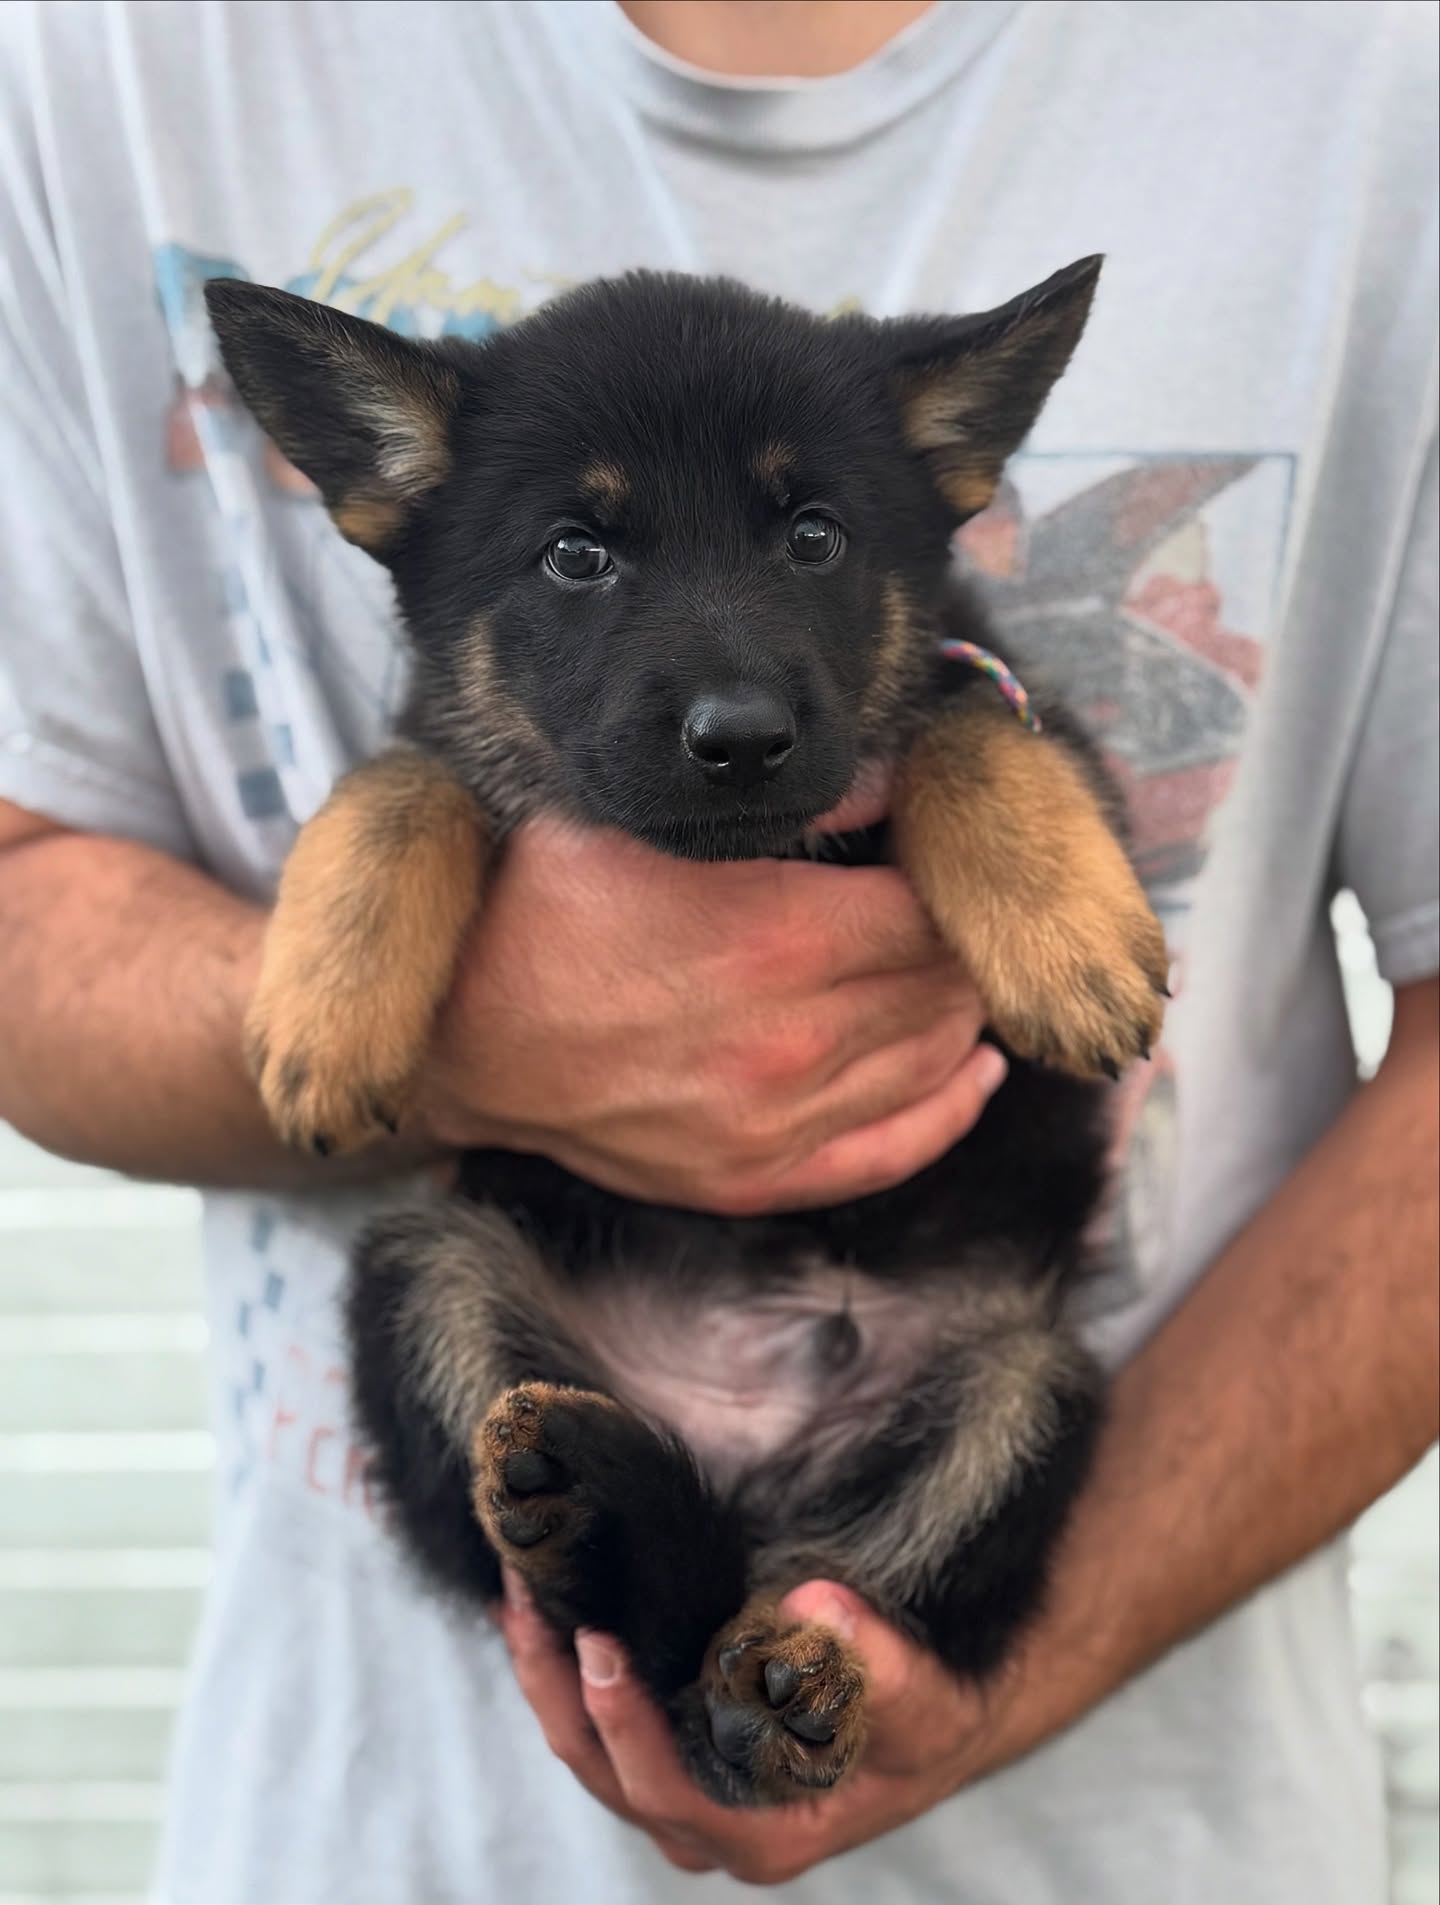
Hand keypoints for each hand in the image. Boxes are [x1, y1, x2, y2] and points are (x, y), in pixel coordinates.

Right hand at [414, 787, 1002, 1213]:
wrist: (456, 1038)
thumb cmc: (536, 913)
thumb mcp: (634, 822)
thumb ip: (775, 805)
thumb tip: (886, 780)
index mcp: (774, 937)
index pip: (926, 910)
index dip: (943, 879)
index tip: (935, 861)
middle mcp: (791, 1040)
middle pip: (940, 984)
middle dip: (956, 944)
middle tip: (949, 914)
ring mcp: (775, 1123)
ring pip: (932, 1060)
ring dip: (959, 1014)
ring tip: (957, 977)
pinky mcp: (754, 1178)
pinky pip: (893, 1151)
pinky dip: (948, 1110)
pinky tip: (972, 1071)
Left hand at [499, 1571, 1033, 1883]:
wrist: (932, 1721)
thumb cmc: (927, 1720)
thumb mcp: (925, 1699)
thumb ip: (880, 1665)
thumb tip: (817, 1608)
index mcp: (765, 1830)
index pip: (669, 1789)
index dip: (624, 1724)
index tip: (599, 1646)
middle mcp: (712, 1825)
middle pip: (603, 1770)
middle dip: (555, 1685)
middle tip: (526, 1595)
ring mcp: (687, 1794)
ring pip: (588, 1751)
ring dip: (546, 1673)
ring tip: (516, 1589)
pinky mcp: (677, 1755)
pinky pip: (599, 1725)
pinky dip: (565, 1669)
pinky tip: (538, 1609)